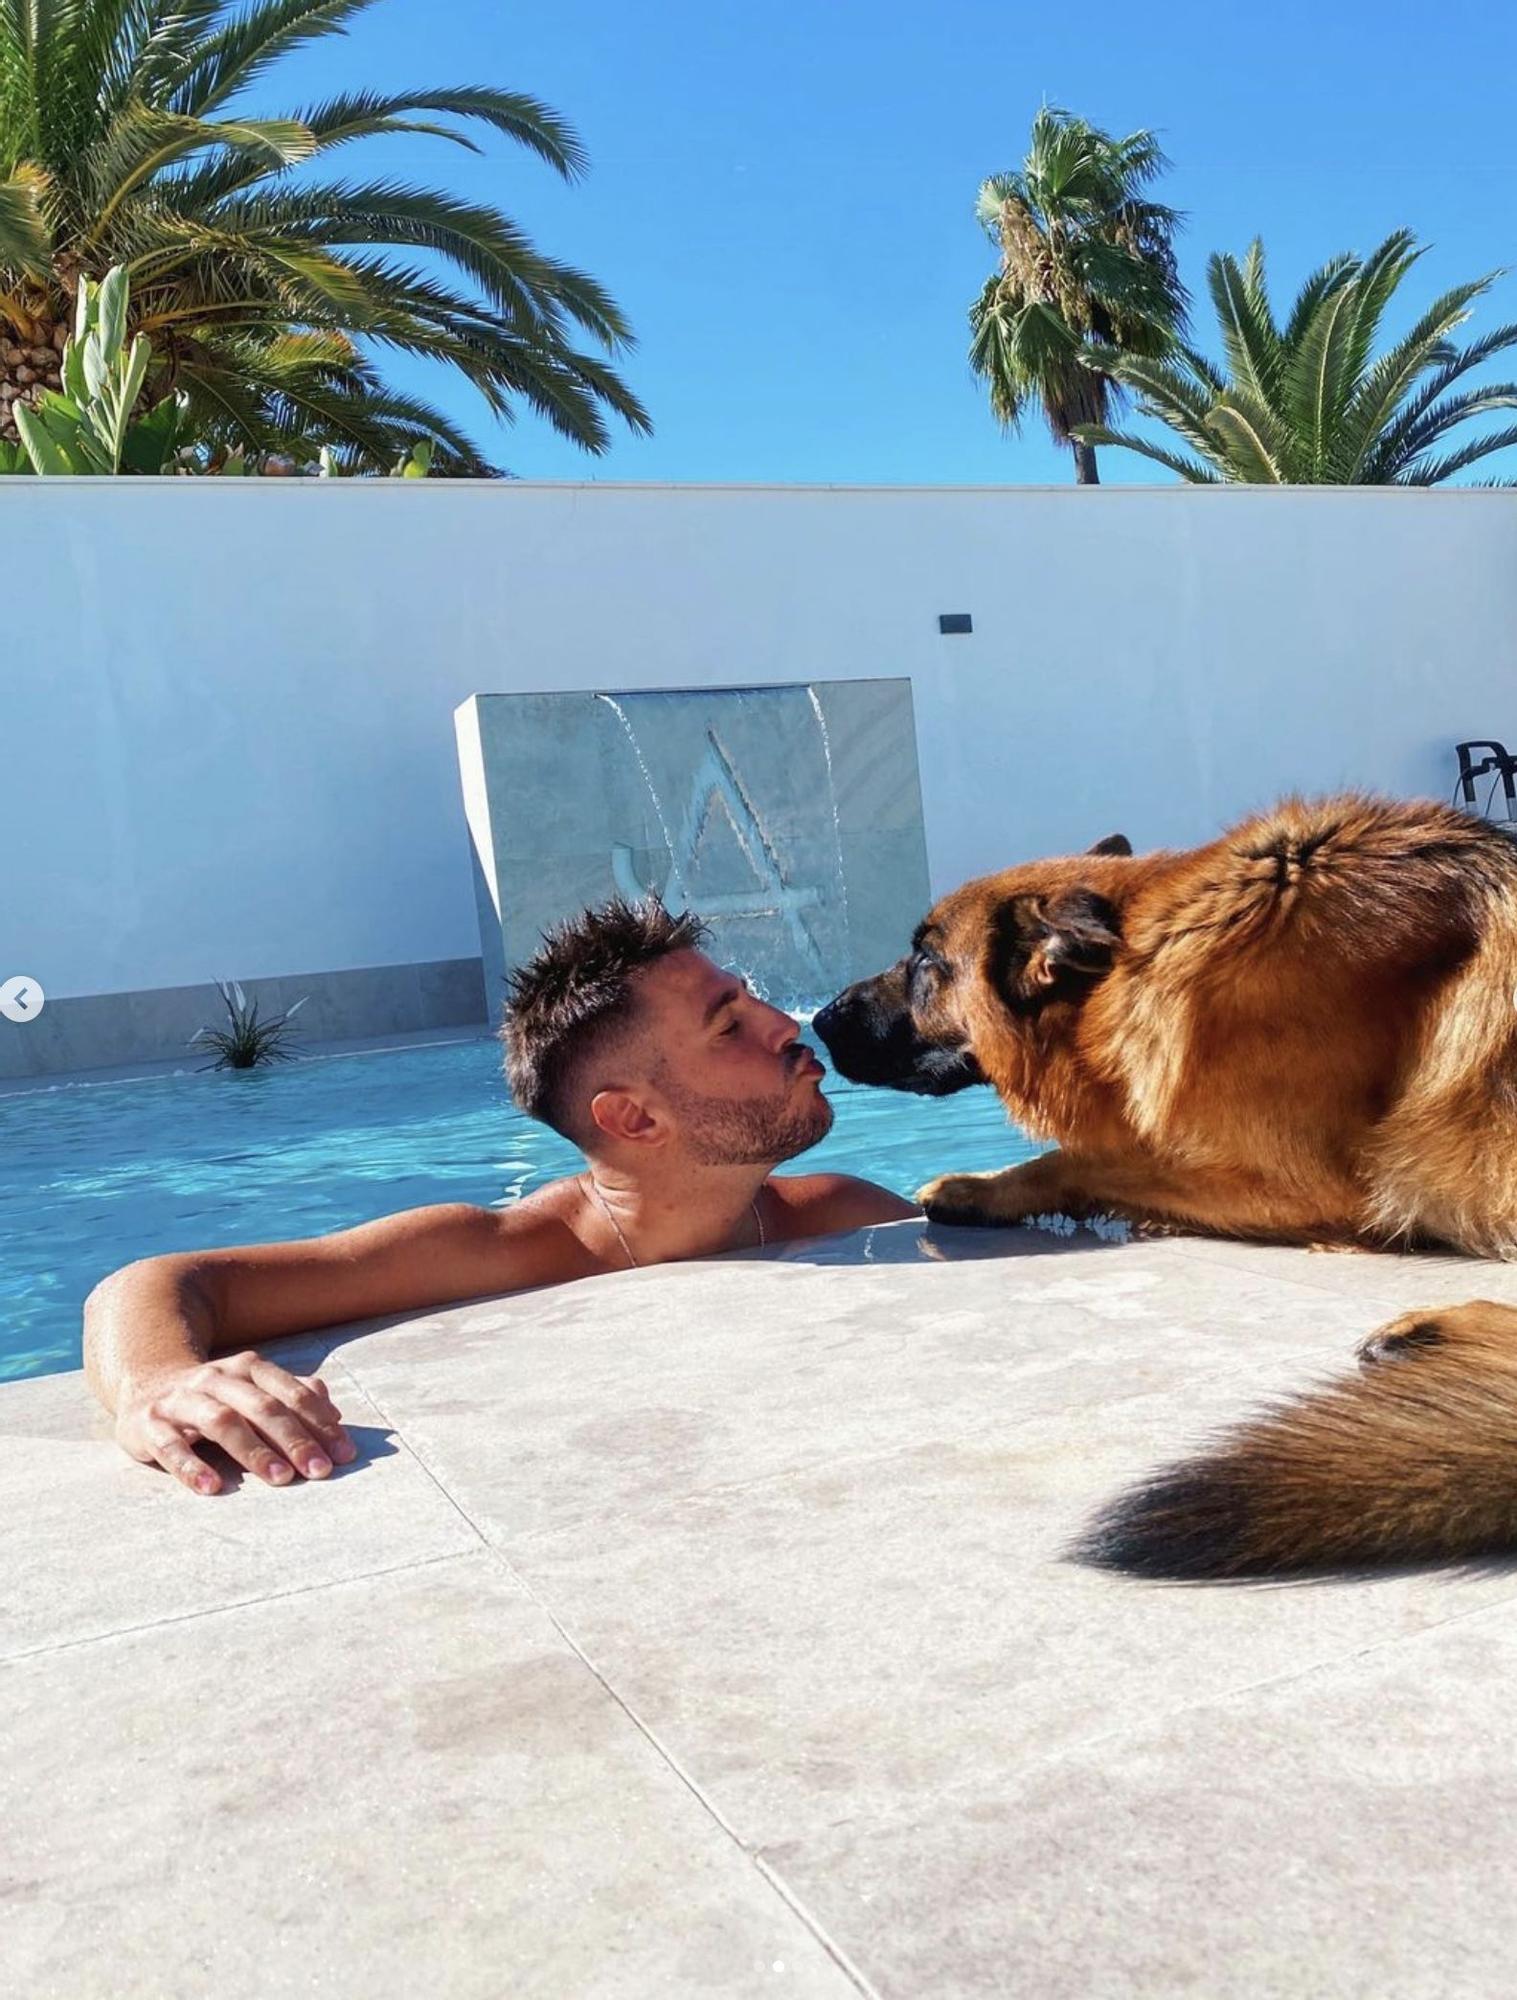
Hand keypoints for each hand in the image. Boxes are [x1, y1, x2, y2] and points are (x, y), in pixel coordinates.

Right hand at [115, 1350, 356, 1494]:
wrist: (146, 1382)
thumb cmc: (215, 1396)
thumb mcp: (253, 1389)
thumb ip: (293, 1397)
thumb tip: (335, 1415)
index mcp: (247, 1368)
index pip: (290, 1394)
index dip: (320, 1423)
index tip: (345, 1454)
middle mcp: (216, 1378)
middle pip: (261, 1406)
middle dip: (295, 1439)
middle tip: (321, 1471)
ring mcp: (180, 1399)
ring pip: (221, 1420)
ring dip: (253, 1450)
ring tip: (281, 1479)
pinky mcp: (147, 1424)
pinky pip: (169, 1445)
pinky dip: (190, 1466)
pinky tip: (211, 1487)